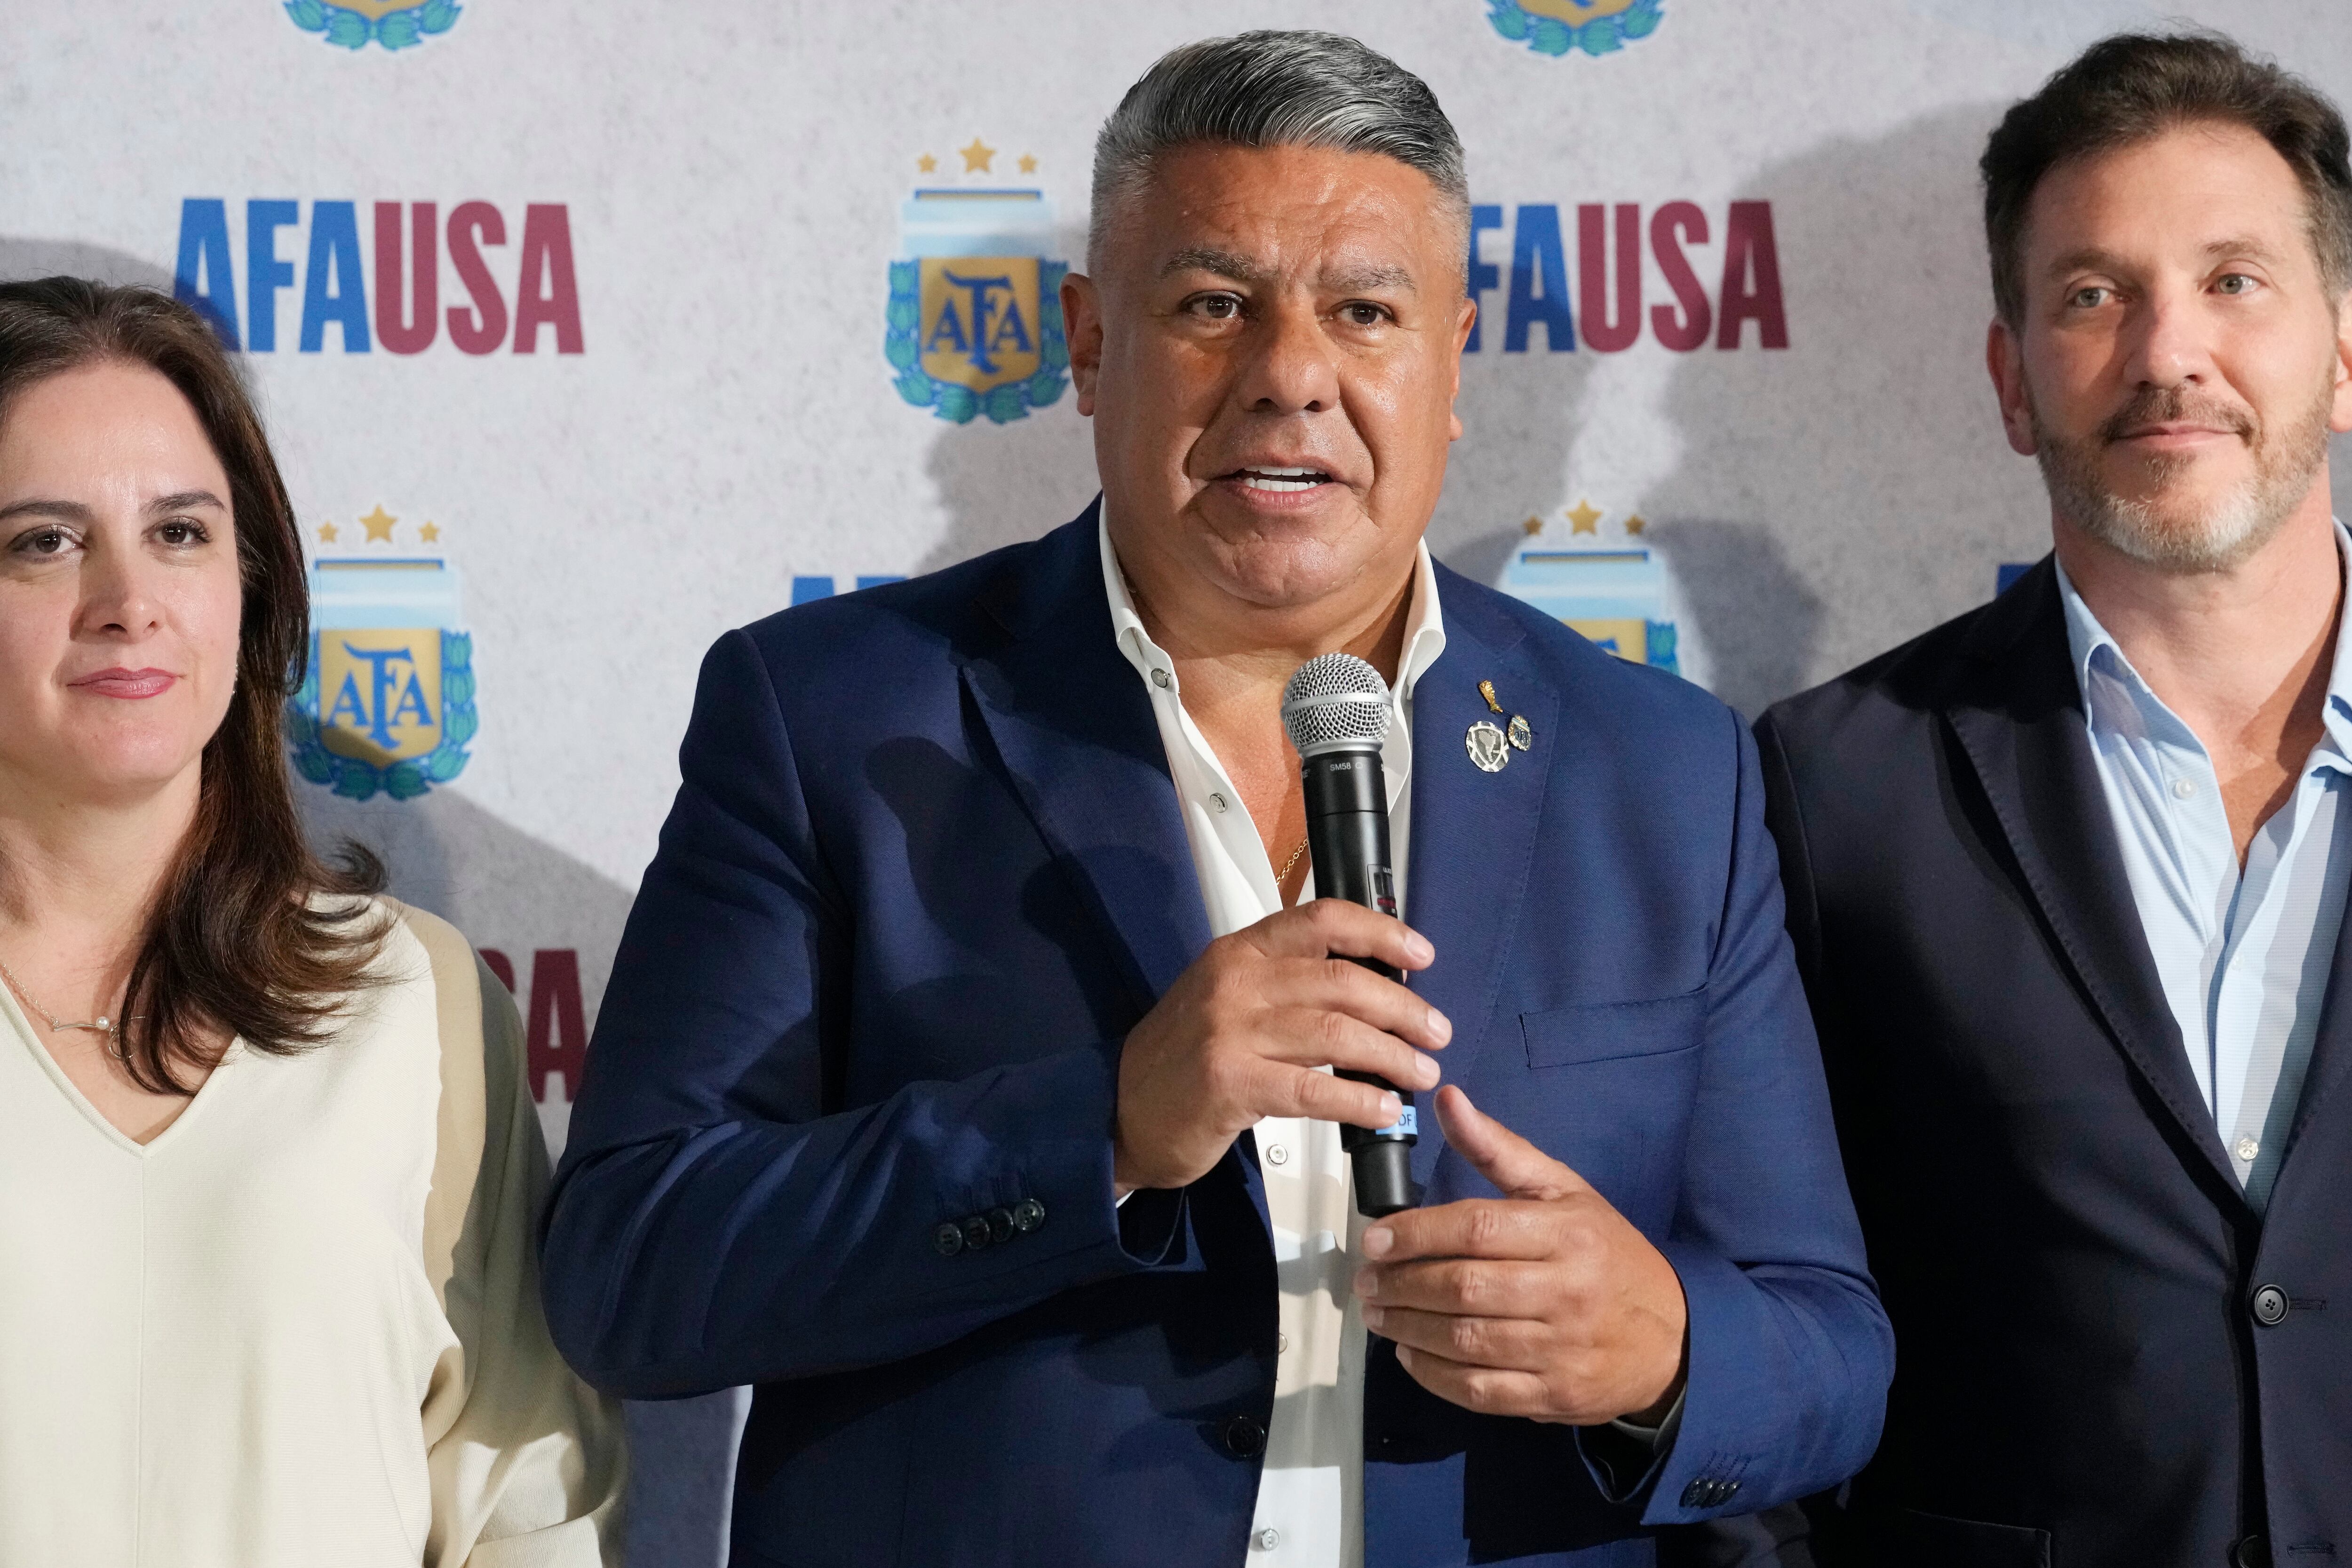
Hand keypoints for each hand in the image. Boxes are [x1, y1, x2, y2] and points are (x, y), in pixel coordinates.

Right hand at [1113, 899, 1449, 1194]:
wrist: (1120, 1113)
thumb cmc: (1183, 1059)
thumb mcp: (1228, 999)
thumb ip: (1286, 985)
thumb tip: (1372, 992)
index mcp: (1239, 952)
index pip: (1320, 921)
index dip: (1380, 932)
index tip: (1420, 953)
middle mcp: (1235, 982)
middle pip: (1341, 981)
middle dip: (1402, 1007)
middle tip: (1435, 1030)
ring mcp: (1229, 1032)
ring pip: (1335, 1033)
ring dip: (1391, 1055)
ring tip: (1420, 1071)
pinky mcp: (1229, 1083)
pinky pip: (1312, 1089)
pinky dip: (1358, 1099)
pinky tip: (1383, 1110)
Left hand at [1353, 1085, 1686, 1425]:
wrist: (1673, 1335)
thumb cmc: (1606, 1253)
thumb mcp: (1563, 1190)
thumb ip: (1499, 1148)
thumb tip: (1447, 1100)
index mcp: (1566, 1233)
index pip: (1478, 1229)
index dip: (1417, 1233)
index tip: (1376, 1240)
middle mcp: (1565, 1291)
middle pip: (1465, 1287)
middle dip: (1402, 1284)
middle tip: (1365, 1281)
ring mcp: (1560, 1349)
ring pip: (1466, 1341)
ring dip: (1408, 1329)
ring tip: (1377, 1313)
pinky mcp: (1554, 1396)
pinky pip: (1481, 1390)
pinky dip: (1435, 1375)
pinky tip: (1409, 1355)